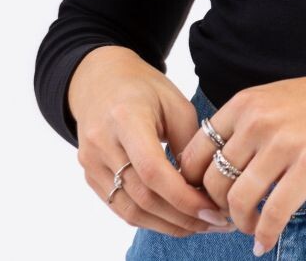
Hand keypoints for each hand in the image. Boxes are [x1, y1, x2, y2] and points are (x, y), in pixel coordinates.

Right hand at [69, 45, 234, 237]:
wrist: (99, 79)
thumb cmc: (144, 87)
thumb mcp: (175, 102)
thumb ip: (188, 143)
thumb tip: (203, 187)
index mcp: (125, 118)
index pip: (153, 171)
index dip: (183, 197)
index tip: (212, 209)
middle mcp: (102, 143)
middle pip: (142, 197)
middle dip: (182, 217)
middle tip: (215, 222)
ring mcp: (92, 162)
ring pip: (130, 210)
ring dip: (167, 225)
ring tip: (199, 225)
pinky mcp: (90, 176)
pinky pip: (120, 207)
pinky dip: (149, 219)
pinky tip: (175, 218)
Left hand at [177, 49, 305, 255]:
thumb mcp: (286, 99)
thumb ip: (254, 122)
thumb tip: (226, 161)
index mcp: (249, 101)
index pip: (196, 149)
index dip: (194, 184)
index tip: (208, 201)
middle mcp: (259, 119)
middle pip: (211, 180)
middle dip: (214, 210)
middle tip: (229, 222)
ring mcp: (285, 142)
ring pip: (236, 200)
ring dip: (239, 225)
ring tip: (251, 230)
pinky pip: (272, 213)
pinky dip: (265, 234)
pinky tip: (266, 242)